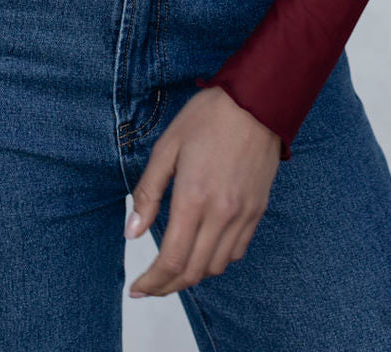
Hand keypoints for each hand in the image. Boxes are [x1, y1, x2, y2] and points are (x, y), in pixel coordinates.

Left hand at [126, 85, 281, 297]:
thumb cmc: (208, 117)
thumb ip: (148, 193)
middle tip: (150, 285)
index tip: (137, 289)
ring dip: (193, 274)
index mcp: (193, 198)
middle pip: (194, 271)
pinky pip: (237, 251)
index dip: (152, 281)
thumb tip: (132, 232)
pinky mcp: (258, 210)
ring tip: (173, 268)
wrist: (256, 101)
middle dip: (167, 285)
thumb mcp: (167, 147)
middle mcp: (221, 214)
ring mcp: (243, 215)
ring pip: (217, 266)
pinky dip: (218, 260)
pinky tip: (203, 249)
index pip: (171, 259)